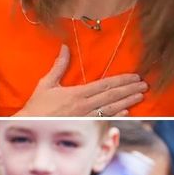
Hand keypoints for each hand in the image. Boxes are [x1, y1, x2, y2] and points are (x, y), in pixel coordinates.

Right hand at [15, 45, 146, 116]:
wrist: (29, 125)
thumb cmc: (37, 106)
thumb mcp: (46, 83)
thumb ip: (59, 66)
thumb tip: (65, 48)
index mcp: (77, 93)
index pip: (105, 84)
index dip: (122, 80)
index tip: (134, 76)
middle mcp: (84, 105)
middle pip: (112, 95)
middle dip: (130, 89)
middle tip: (144, 85)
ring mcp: (85, 117)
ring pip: (112, 108)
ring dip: (128, 101)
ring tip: (140, 96)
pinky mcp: (84, 126)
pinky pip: (104, 120)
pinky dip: (117, 115)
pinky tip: (127, 111)